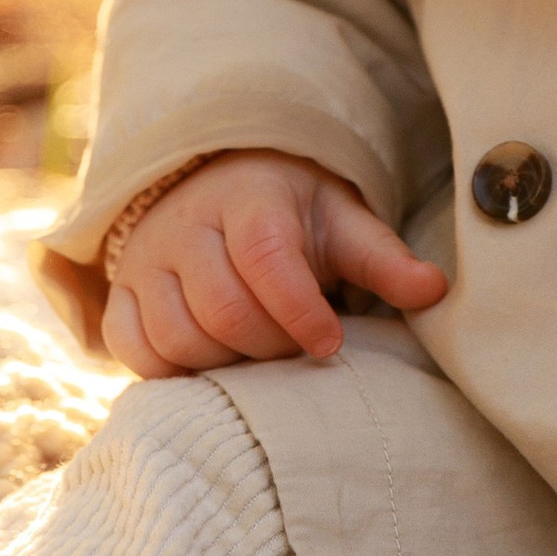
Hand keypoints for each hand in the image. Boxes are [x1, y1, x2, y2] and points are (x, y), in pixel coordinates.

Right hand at [104, 150, 447, 377]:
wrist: (215, 186)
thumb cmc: (291, 215)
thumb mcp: (341, 223)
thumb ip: (383, 260)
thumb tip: (436, 291)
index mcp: (247, 198)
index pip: (265, 258)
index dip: (298, 309)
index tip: (330, 342)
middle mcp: (186, 225)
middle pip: (222, 308)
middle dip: (270, 344)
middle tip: (297, 346)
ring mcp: (145, 261)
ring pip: (177, 335)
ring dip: (226, 361)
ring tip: (259, 352)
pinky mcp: (120, 294)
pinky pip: (132, 348)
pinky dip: (172, 369)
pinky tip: (211, 363)